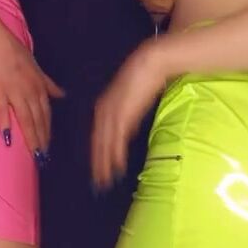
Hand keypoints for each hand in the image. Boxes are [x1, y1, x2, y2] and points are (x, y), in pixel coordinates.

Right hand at [0, 28, 64, 155]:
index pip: (46, 112)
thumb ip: (48, 83)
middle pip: (39, 118)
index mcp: (38, 84)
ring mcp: (14, 89)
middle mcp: (30, 88)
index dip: (48, 130)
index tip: (49, 145)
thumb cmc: (10, 49)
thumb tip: (62, 94)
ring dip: (31, 137)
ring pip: (26, 118)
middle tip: (44, 158)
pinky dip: (5, 123)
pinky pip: (2, 109)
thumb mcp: (35, 65)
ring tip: (34, 154)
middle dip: (43, 138)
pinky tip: (7, 138)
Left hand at [91, 42, 168, 188]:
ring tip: (104, 181)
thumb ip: (127, 116)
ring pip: (104, 145)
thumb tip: (127, 131)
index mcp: (104, 107)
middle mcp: (103, 112)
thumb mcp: (131, 100)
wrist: (150, 64)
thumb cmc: (143, 78)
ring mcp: (112, 114)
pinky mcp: (122, 116)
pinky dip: (114, 155)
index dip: (97, 154)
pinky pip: (116, 140)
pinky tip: (115, 168)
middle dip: (97, 164)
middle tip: (98, 183)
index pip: (97, 136)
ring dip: (104, 164)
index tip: (97, 169)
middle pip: (97, 143)